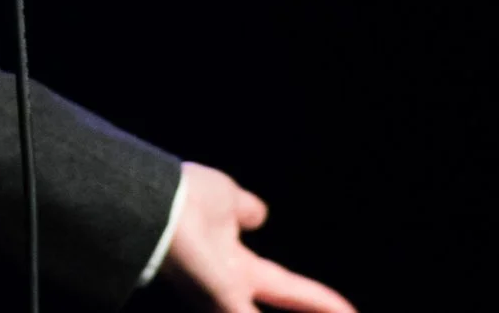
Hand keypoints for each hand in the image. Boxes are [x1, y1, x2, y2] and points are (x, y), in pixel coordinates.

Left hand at [163, 163, 355, 312]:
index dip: (317, 300)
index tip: (347, 309)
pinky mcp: (222, 304)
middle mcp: (230, 289)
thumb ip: (244, 210)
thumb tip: (259, 214)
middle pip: (286, 298)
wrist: (151, 203)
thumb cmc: (182, 197)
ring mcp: (224, 300)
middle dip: (318, 307)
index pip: (286, 287)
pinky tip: (330, 309)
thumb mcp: (225, 198)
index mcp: (234, 265)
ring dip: (305, 307)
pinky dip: (302, 303)